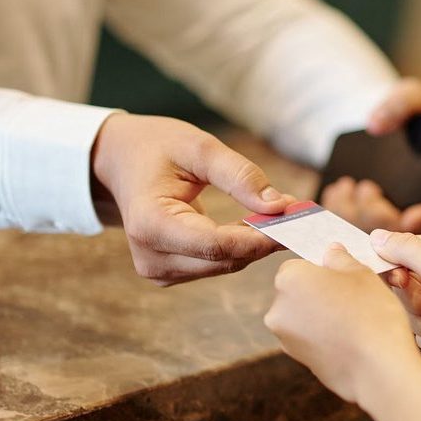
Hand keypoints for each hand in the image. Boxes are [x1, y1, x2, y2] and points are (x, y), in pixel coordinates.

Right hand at [91, 113, 293, 285]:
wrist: (120, 160)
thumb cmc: (156, 147)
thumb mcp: (199, 148)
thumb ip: (240, 176)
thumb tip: (280, 206)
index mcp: (151, 224)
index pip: (217, 245)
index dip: (261, 238)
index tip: (297, 222)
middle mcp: (151, 256)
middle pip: (225, 260)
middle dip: (264, 239)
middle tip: (300, 215)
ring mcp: (159, 270)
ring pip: (225, 266)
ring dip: (253, 243)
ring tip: (278, 215)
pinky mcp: (169, 273)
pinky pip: (216, 264)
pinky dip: (239, 247)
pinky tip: (252, 225)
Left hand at [262, 245, 420, 402]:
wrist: (378, 368)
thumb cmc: (371, 314)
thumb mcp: (361, 273)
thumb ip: (340, 258)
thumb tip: (331, 252)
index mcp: (289, 279)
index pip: (299, 265)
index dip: (322, 270)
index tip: (344, 278)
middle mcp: (278, 308)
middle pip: (298, 292)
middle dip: (319, 293)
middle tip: (352, 298)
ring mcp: (286, 338)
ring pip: (303, 316)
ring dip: (322, 315)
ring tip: (355, 321)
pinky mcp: (299, 360)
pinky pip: (310, 339)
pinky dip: (325, 337)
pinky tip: (350, 340)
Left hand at [320, 78, 420, 232]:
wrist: (373, 123)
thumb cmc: (399, 111)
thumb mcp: (408, 95)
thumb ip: (401, 103)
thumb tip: (376, 124)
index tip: (416, 213)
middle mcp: (414, 206)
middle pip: (398, 228)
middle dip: (378, 213)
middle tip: (365, 187)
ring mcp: (386, 215)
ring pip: (367, 230)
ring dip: (353, 212)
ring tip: (344, 186)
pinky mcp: (361, 216)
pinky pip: (347, 224)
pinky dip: (338, 211)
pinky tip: (335, 191)